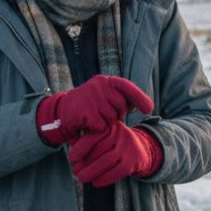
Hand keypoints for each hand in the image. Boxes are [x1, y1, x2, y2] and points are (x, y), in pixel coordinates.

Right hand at [37, 75, 152, 145]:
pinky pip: (102, 126)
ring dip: (106, 123)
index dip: (139, 98)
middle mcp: (98, 86)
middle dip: (117, 115)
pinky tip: (88, 125)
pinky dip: (98, 129)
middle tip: (103, 115)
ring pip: (112, 117)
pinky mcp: (86, 112)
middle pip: (121, 106)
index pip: (126, 86)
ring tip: (94, 118)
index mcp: (105, 81)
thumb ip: (120, 98)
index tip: (149, 109)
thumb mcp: (104, 97)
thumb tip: (146, 105)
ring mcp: (91, 98)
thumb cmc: (88, 107)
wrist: (61, 113)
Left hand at [69, 122, 162, 186]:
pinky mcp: (134, 161)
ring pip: (107, 161)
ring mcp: (129, 148)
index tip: (71, 158)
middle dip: (85, 163)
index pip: (94, 136)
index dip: (81, 147)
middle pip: (100, 150)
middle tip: (74, 171)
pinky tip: (95, 183)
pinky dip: (105, 179)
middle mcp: (121, 135)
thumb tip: (71, 143)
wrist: (141, 149)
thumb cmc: (114, 143)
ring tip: (81, 178)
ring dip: (92, 172)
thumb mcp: (104, 137)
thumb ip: (88, 139)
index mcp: (111, 126)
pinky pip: (117, 171)